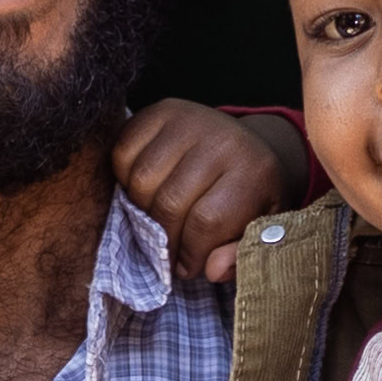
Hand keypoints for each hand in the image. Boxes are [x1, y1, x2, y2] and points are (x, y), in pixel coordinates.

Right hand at [119, 98, 331, 281]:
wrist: (249, 147)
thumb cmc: (251, 197)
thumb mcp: (259, 229)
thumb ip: (240, 254)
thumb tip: (211, 271)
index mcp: (254, 172)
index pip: (207, 221)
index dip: (191, 253)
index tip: (187, 268)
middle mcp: (222, 140)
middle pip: (170, 201)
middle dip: (164, 238)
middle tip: (168, 250)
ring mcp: (190, 119)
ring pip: (141, 179)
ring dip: (141, 209)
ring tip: (157, 219)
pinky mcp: (162, 109)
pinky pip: (123, 152)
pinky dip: (125, 178)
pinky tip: (146, 189)